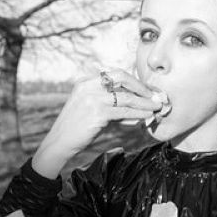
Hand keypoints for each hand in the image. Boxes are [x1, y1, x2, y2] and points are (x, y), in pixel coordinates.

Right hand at [38, 68, 168, 161]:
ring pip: (127, 97)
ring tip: (157, 107)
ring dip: (145, 102)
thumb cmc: (77, 128)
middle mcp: (89, 86)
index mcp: (86, 82)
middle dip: (141, 86)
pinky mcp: (97, 113)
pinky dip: (138, 113)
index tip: (146, 90)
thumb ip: (110, 105)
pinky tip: (147, 116)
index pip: (115, 75)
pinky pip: (124, 112)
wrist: (59, 142)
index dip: (133, 81)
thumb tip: (136, 107)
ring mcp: (92, 98)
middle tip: (154, 95)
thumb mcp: (91, 109)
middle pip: (122, 77)